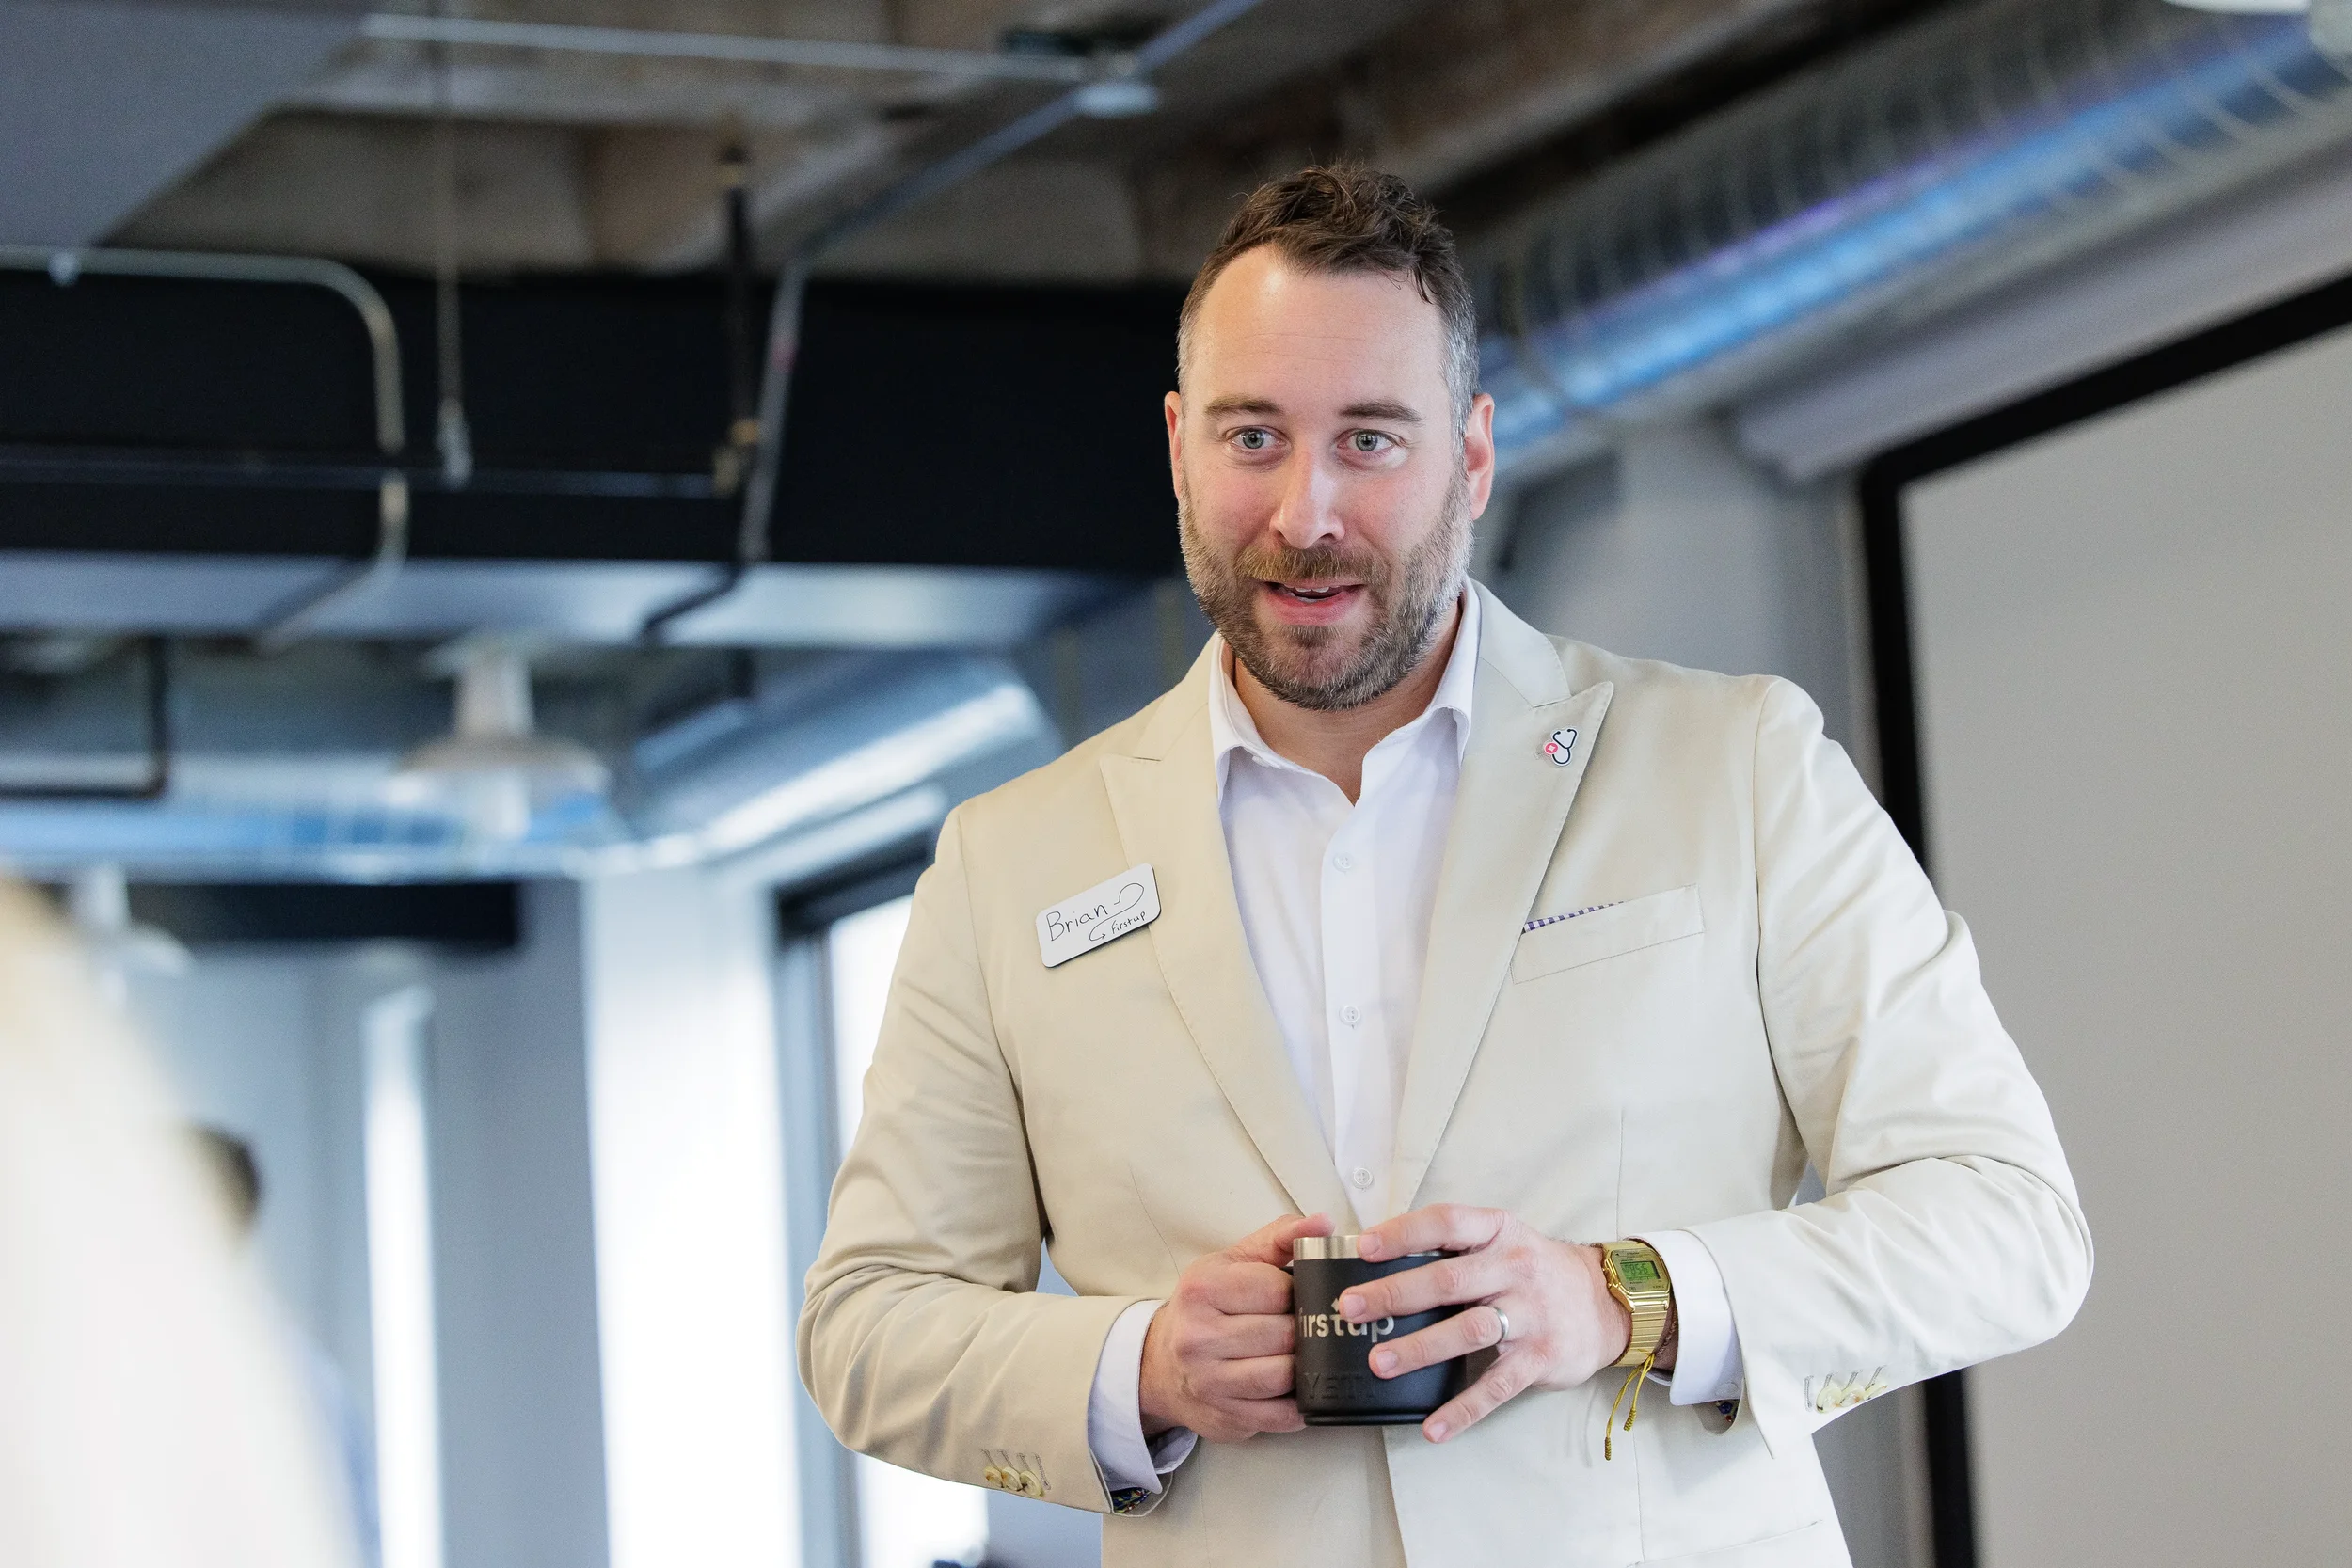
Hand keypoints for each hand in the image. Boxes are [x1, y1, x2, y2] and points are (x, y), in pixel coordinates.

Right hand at [1139, 1211, 1333, 1442]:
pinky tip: (1300, 1386)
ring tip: (1305, 1353)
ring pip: (1284, 1376)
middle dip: (1305, 1331)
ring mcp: (1209, 1382)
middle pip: (1284, 1335)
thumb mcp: (1234, 1263)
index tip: (1297, 1295)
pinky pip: (1282, 1415)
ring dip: (1304, 1366)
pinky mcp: (1224, 1417)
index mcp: (1202, 1289)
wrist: (1161, 1363)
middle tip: (1308, 1326)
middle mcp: (1198, 1336)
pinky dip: (1300, 1402)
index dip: (1299, 1292)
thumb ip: (1280, 1237)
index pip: (1277, 1290)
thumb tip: (1323, 1223)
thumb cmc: (1207, 1307)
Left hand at [1341, 1205, 1675, 1442]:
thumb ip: (1453, 1248)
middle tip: (1351, 1308)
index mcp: (1498, 1232)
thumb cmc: (1534, 1270)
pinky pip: (1497, 1386)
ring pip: (1469, 1330)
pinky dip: (1464, 1408)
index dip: (1403, 1234)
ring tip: (1380, 1363)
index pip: (1446, 1224)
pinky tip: (1434, 1427)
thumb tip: (1378, 1261)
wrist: (1605, 1303)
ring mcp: (1531, 1314)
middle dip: (1395, 1294)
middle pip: (1448, 1280)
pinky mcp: (1541, 1357)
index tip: (1363, 1248)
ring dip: (1421, 1348)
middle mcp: (1515, 1268)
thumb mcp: (1501, 1241)